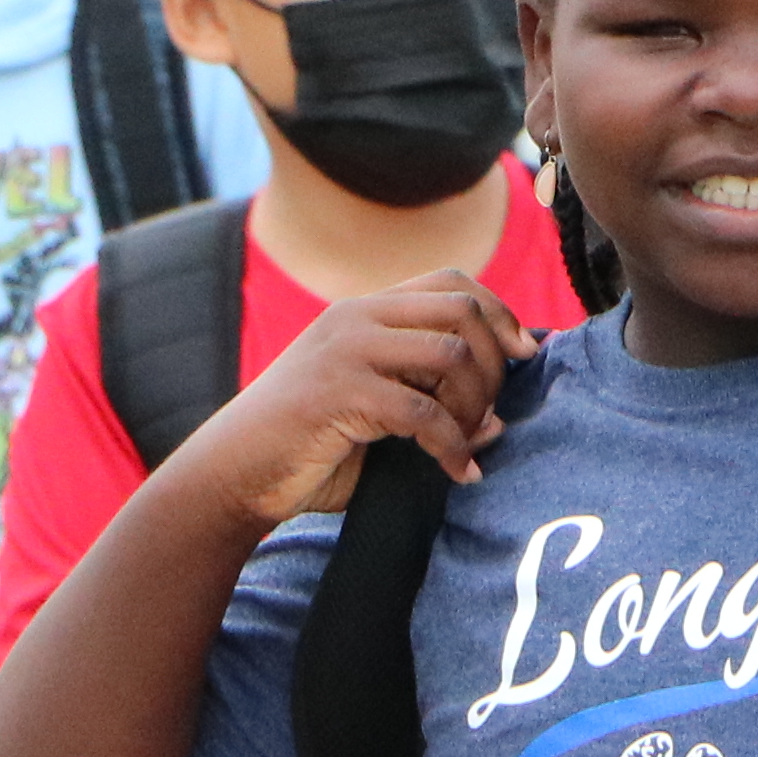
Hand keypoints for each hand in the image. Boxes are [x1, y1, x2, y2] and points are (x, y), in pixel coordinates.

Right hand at [198, 271, 531, 525]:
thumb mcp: (373, 413)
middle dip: (495, 362)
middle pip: (462, 309)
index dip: (499, 314)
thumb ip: (429, 407)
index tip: (524, 356)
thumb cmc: (306, 447)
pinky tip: (457, 474)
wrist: (233, 473)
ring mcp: (345, 351)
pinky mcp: (338, 393)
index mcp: (364, 310)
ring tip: (467, 443)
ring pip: (451, 355)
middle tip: (491, 414)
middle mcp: (356, 317)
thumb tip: (500, 423)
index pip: (452, 282)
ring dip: (475, 405)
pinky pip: (424, 413)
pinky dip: (452, 447)